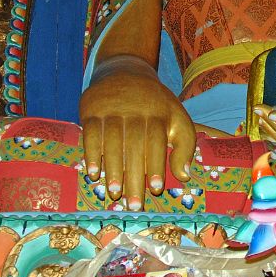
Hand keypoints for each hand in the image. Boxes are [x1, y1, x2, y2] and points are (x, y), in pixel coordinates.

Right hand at [81, 65, 195, 210]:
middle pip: (134, 145)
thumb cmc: (155, 105)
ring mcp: (112, 109)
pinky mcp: (91, 109)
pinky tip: (93, 174)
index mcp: (158, 113)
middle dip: (134, 176)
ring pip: (112, 140)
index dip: (156, 165)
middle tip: (133, 205)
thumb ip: (184, 146)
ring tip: (115, 193)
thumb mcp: (177, 118)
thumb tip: (185, 177)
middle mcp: (135, 110)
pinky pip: (90, 133)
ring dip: (112, 168)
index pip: (156, 141)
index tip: (155, 188)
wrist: (125, 71)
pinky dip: (91, 153)